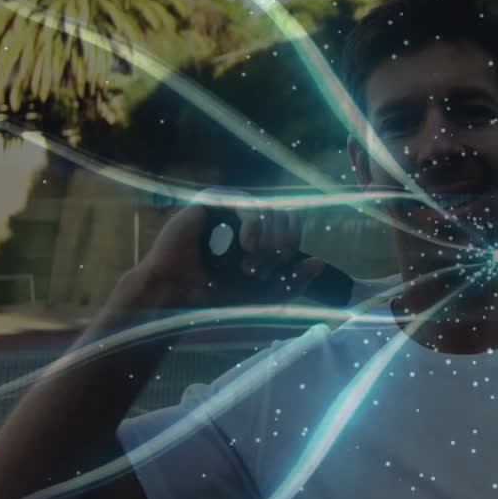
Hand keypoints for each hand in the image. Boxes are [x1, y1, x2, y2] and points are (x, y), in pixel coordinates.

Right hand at [132, 190, 325, 308]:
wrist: (178, 294)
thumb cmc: (217, 296)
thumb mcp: (265, 294)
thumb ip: (293, 281)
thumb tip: (320, 263)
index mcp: (259, 235)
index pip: (291, 223)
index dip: (294, 241)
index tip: (283, 264)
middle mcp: (245, 219)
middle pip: (285, 215)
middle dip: (281, 245)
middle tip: (262, 269)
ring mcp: (228, 208)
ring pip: (270, 210)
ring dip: (268, 240)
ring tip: (251, 264)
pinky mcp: (212, 202)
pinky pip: (248, 204)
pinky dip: (255, 225)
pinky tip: (246, 246)